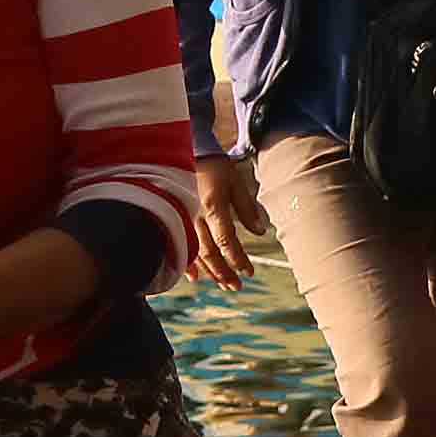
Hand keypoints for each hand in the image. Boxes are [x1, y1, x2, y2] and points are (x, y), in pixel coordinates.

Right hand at [189, 153, 269, 285]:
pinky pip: (179, 246)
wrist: (186, 150)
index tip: (249, 272)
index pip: (226, 239)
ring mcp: (182, 219)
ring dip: (210, 272)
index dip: (237, 258)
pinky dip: (187, 263)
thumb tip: (261, 232)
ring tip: (224, 285)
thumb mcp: (235, 181)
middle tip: (237, 286)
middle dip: (224, 272)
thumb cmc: (214, 165)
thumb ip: (247, 207)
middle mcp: (195, 216)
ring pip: (195, 252)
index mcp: (212, 206)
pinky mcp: (175, 219)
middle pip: (210, 252)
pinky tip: (195, 277)